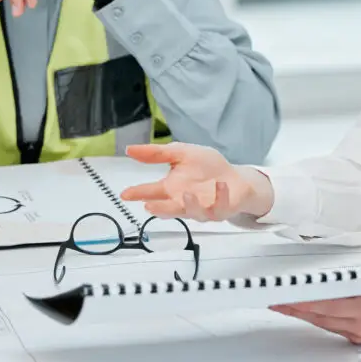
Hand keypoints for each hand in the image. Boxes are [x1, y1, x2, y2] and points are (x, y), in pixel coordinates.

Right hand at [120, 143, 273, 220]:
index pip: (151, 192)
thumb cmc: (207, 168)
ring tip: (186, 194)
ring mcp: (202, 208)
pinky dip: (220, 196)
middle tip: (149, 206)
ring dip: (190, 204)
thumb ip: (157, 153)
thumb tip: (130, 149)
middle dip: (159, 208)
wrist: (235, 177)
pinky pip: (220, 206)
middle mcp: (184, 201)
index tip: (126, 194)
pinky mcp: (220, 210)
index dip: (138, 194)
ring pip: (193, 212)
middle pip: (168, 208)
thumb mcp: (181, 153)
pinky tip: (220, 185)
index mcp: (172, 189)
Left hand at [271, 275, 360, 343]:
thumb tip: (332, 279)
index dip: (300, 297)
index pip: (324, 300)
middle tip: (272, 300)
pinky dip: (323, 323)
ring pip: (327, 324)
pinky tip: (311, 317)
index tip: (280, 292)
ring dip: (304, 316)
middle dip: (294, 307)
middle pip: (320, 314)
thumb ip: (360, 280)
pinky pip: (340, 331)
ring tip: (283, 307)